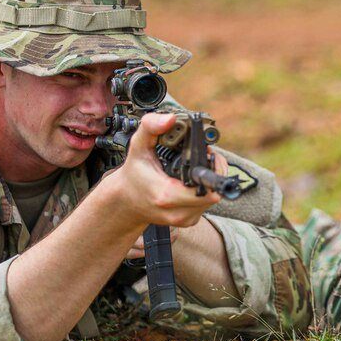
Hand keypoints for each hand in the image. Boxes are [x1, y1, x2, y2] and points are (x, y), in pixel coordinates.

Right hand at [101, 113, 220, 229]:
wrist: (126, 200)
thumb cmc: (134, 173)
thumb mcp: (138, 146)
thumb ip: (152, 127)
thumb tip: (171, 119)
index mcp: (167, 195)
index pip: (208, 188)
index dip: (213, 168)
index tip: (209, 156)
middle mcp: (177, 211)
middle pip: (214, 192)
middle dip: (213, 171)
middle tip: (205, 156)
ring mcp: (184, 219)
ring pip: (213, 198)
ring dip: (209, 181)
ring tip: (197, 167)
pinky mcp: (188, 221)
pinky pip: (207, 205)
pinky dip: (204, 191)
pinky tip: (193, 180)